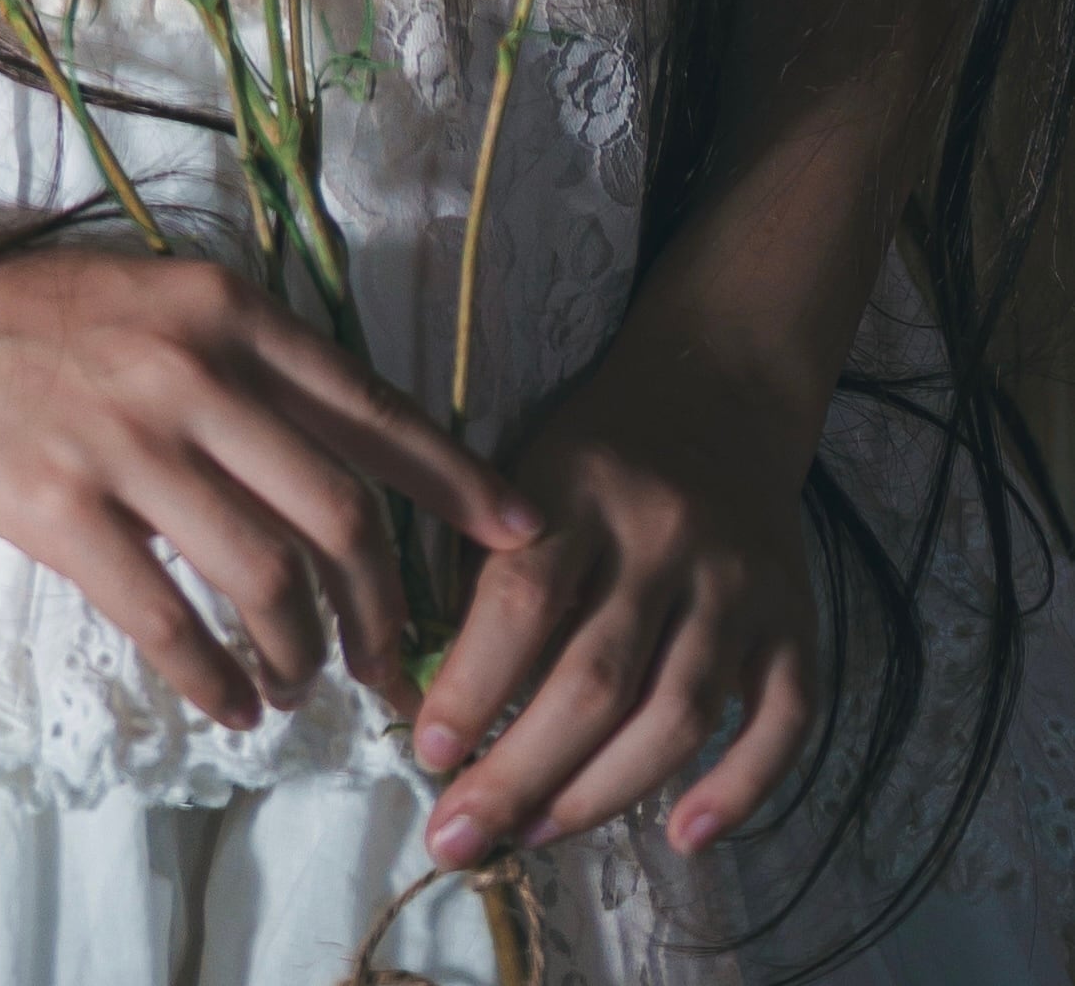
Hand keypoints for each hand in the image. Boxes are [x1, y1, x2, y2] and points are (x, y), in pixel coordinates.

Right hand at [0, 248, 543, 735]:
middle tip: (393, 667)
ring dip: (301, 654)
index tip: (518, 535)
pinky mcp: (63, 508)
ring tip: (299, 689)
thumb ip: (236, 362)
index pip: (372, 410)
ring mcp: (130, 442)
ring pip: (266, 578)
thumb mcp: (156, 294)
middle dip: (385, 610)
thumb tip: (324, 453)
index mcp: (228, 311)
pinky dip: (215, 679)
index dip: (456, 482)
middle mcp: (196, 372)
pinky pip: (168, 620)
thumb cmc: (23, 302)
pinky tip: (229, 704)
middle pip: (339, 516)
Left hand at [413, 316, 821, 873]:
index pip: (523, 597)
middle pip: (595, 679)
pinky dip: (740, 788)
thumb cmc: (596, 452)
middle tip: (459, 839)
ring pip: (677, 713)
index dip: (473, 683)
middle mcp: (666, 535)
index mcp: (579, 487)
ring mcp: (741, 581)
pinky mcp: (799, 618)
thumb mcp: (524, 472)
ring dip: (602, 794)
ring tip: (535, 836)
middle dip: (519, 772)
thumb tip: (439, 707)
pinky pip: (782, 720)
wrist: (720, 389)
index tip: (429, 755)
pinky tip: (684, 836)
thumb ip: (489, 573)